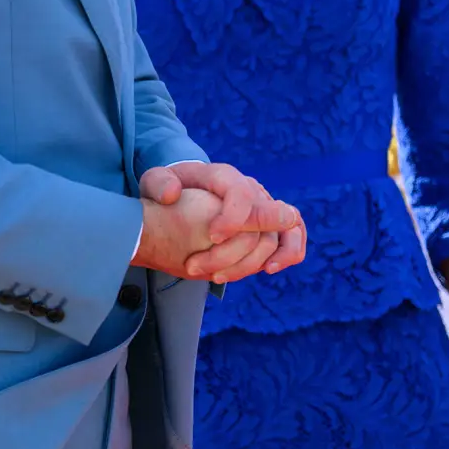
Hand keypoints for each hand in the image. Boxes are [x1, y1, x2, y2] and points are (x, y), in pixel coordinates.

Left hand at [140, 162, 305, 282]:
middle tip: (210, 271)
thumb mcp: (156, 181)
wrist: (187, 192)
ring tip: (260, 271)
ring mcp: (264, 206)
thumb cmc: (171, 189)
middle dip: (241, 248)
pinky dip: (289, 253)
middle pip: (265, 216)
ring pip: (288, 227)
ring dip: (273, 253)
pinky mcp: (270, 225)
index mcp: (224, 177)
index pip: (240, 193)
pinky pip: (292, 237)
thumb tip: (173, 195)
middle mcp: (250, 189)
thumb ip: (159, 184)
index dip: (233, 218)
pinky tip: (270, 269)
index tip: (212, 237)